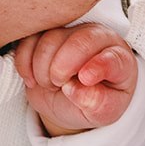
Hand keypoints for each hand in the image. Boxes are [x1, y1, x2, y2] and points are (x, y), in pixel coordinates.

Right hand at [13, 22, 137, 136]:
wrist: (74, 101)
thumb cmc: (97, 101)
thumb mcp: (105, 111)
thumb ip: (98, 103)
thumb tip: (77, 90)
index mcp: (119, 57)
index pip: (112, 56)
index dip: (98, 67)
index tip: (85, 79)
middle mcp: (97, 38)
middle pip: (79, 41)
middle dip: (63, 68)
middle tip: (60, 85)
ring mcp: (69, 33)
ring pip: (51, 39)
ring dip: (43, 69)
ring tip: (51, 85)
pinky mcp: (43, 35)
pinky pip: (28, 41)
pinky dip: (25, 64)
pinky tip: (33, 80)